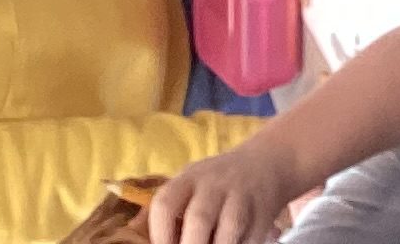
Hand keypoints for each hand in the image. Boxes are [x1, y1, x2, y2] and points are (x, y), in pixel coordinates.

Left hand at [147, 138, 305, 243]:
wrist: (265, 163)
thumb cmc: (214, 185)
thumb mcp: (188, 185)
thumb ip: (167, 210)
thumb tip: (134, 234)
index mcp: (188, 178)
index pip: (165, 204)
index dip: (159, 234)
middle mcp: (215, 183)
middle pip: (199, 217)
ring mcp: (242, 195)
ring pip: (230, 226)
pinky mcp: (264, 210)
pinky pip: (252, 236)